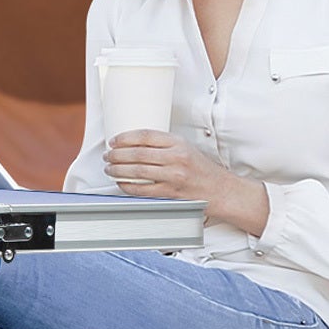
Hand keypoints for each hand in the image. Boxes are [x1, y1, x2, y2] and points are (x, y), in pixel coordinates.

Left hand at [103, 130, 269, 235]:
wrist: (221, 190)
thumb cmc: (202, 169)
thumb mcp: (186, 148)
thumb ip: (164, 145)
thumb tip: (134, 144)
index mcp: (178, 143)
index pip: (145, 136)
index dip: (125, 137)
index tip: (114, 141)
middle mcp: (176, 158)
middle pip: (138, 153)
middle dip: (117, 154)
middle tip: (108, 155)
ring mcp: (174, 176)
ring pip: (137, 171)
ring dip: (118, 170)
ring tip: (109, 168)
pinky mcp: (171, 193)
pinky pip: (143, 190)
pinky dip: (128, 186)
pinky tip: (121, 183)